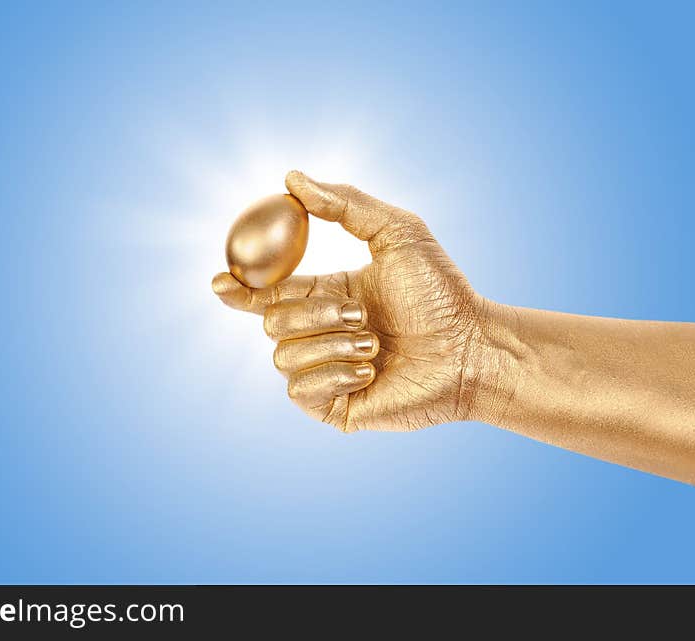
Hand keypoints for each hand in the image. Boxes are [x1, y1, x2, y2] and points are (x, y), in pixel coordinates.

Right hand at [212, 171, 491, 431]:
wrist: (473, 349)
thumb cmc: (443, 292)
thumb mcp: (398, 232)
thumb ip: (345, 204)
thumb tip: (291, 178)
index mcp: (329, 295)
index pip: (269, 293)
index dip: (241, 289)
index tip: (221, 281)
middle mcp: (321, 333)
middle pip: (272, 321)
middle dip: (314, 314)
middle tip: (362, 316)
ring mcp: (325, 372)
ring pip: (281, 356)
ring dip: (330, 345)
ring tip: (375, 346)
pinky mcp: (334, 408)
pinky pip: (299, 391)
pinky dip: (333, 375)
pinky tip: (370, 373)